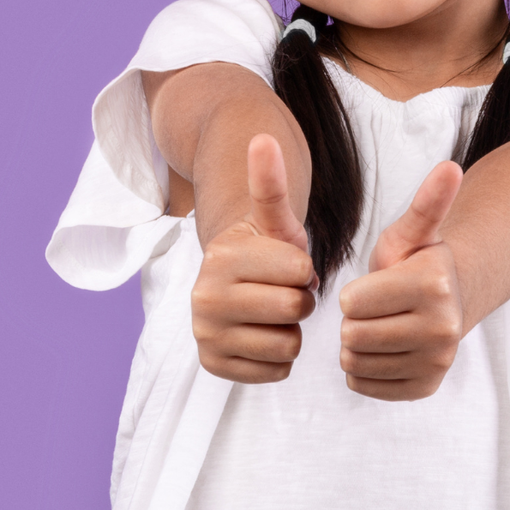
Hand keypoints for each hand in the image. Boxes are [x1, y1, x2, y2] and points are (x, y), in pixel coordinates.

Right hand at [189, 133, 317, 382]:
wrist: (237, 285)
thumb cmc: (266, 251)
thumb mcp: (275, 219)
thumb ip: (270, 183)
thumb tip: (262, 138)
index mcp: (221, 256)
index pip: (300, 272)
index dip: (305, 270)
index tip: (287, 266)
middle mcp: (204, 298)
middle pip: (294, 309)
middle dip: (300, 300)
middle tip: (283, 291)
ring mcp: (205, 335)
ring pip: (288, 345)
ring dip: (291, 330)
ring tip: (274, 313)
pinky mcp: (213, 365)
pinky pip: (277, 371)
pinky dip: (280, 357)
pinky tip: (265, 335)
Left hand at [338, 160, 464, 400]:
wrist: (448, 303)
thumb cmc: (417, 263)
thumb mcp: (413, 232)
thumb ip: (426, 203)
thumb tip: (450, 166)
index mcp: (433, 284)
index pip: (352, 303)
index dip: (353, 293)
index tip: (371, 287)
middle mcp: (442, 327)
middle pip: (352, 335)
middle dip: (353, 320)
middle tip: (373, 309)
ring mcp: (437, 361)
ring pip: (354, 363)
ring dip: (355, 346)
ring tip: (377, 326)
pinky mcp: (426, 387)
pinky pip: (363, 385)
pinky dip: (363, 370)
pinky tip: (381, 350)